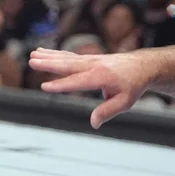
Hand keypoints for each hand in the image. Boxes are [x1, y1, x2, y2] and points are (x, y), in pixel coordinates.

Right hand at [27, 48, 155, 128]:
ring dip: (48, 56)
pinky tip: (42, 52)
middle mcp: (93, 65)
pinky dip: (54, 53)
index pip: (77, 82)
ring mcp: (89, 60)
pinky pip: (68, 55)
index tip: (44, 86)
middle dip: (49, 64)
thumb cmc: (132, 85)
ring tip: (32, 54)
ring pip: (65, 58)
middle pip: (67, 65)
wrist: (141, 66)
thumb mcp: (125, 102)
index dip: (60, 85)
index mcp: (101, 77)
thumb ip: (107, 111)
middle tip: (32, 62)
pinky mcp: (87, 58)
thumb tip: (93, 123)